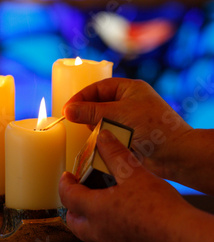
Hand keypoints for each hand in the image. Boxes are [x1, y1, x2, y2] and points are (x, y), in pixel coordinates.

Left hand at [59, 130, 190, 241]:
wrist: (181, 236)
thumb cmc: (157, 206)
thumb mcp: (134, 172)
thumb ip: (115, 154)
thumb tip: (103, 137)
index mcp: (95, 209)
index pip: (68, 197)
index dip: (65, 184)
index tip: (67, 177)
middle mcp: (99, 231)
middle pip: (73, 222)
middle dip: (72, 207)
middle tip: (79, 193)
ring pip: (90, 234)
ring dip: (89, 221)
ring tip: (102, 206)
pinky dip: (108, 231)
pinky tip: (124, 221)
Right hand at [63, 78, 191, 179]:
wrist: (176, 154)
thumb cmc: (152, 127)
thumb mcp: (118, 115)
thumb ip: (91, 111)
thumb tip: (67, 110)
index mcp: (129, 89)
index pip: (99, 87)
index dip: (81, 96)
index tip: (67, 109)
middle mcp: (129, 102)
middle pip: (99, 104)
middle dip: (88, 113)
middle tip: (76, 122)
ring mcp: (130, 120)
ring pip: (102, 121)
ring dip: (96, 128)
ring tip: (91, 134)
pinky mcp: (130, 137)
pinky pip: (109, 135)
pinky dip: (103, 139)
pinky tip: (97, 145)